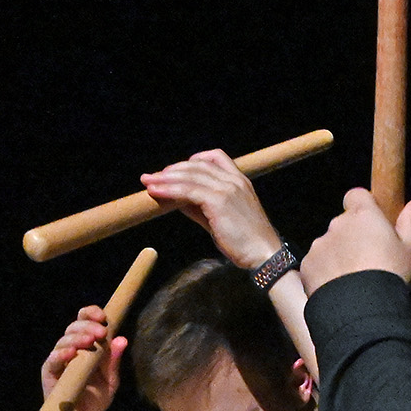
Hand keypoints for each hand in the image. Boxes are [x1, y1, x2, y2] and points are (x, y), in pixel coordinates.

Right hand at [39, 306, 125, 410]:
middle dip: (88, 325)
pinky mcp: (49, 372)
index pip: (86, 320)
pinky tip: (71, 354)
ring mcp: (59, 359)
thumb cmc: (95, 399)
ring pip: (64, 339)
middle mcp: (71, 348)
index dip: (92, 313)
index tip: (104, 317)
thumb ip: (114, 362)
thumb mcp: (110, 381)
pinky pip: (53, 359)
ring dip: (77, 337)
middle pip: (74, 326)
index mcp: (87, 345)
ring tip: (89, 341)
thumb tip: (122, 339)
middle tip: (100, 333)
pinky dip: (61, 354)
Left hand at [139, 151, 280, 270]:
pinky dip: (169, 190)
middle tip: (152, 176)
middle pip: (198, 165)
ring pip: (190, 176)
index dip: (194, 160)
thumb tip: (178, 201)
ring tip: (148, 181)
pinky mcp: (219, 201)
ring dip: (165, 178)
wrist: (263, 253)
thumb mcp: (221, 219)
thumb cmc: (245, 241)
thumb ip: (200, 208)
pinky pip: (188, 190)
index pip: (216, 157)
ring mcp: (227, 188)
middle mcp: (234, 180)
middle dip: (173, 169)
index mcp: (239, 181)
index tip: (176, 169)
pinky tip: (156, 191)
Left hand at [301, 190, 410, 293]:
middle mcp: (337, 225)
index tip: (372, 222)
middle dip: (352, 236)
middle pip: (343, 223)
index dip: (363, 206)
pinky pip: (316, 263)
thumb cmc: (389, 276)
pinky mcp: (307, 266)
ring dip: (338, 254)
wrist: (361, 310)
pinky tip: (339, 287)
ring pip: (329, 244)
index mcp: (363, 216)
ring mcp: (319, 245)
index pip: (356, 195)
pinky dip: (325, 272)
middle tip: (368, 259)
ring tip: (354, 277)